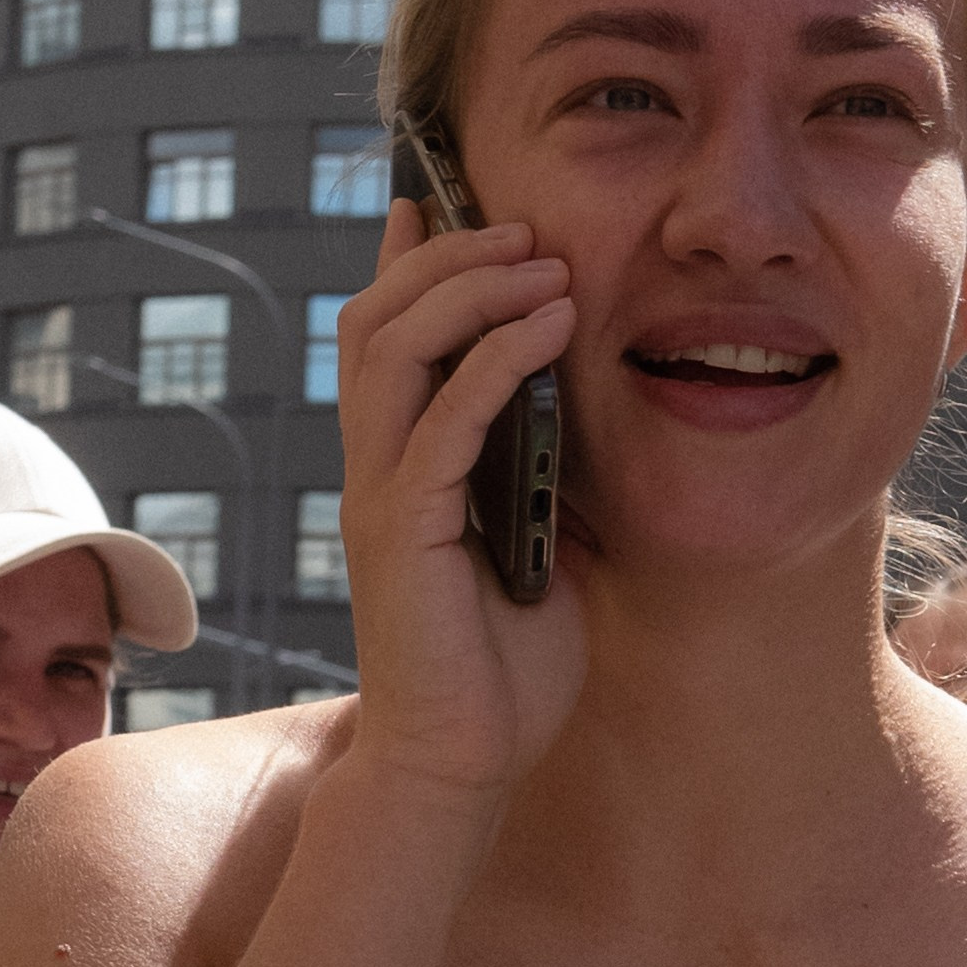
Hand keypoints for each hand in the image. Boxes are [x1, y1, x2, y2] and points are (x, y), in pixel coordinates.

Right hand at [333, 200, 586, 805]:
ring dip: (469, 289)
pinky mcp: (404, 533)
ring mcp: (382, 498)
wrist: (462, 767)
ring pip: (393, 348)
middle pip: (378, 320)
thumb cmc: (503, 674)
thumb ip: (548, 483)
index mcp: (402, 469)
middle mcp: (376, 471)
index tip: (450, 200)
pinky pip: (443, 421)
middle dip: (448, 256)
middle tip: (524, 226)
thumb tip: (590, 423)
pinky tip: (547, 329)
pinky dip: (494, 362)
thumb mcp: (543, 551)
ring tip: (540, 261)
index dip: (411, 262)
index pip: (386, 338)